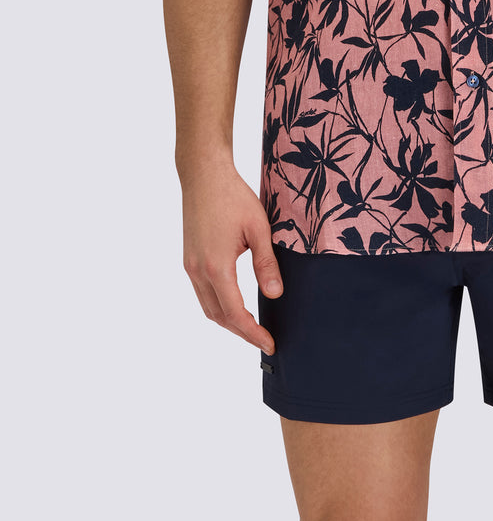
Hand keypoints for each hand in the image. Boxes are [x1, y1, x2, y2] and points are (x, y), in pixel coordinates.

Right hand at [180, 156, 282, 353]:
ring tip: (252, 327)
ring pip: (208, 307)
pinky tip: (234, 304)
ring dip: (228, 321)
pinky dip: (218, 306)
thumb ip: (266, 263)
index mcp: (216, 267)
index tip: (270, 344)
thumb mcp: (258, 228)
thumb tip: (275, 294)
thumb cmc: (234, 197)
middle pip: (218, 316)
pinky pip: (202, 293)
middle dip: (241, 332)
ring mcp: (190, 266)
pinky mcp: (189, 259)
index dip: (253, 332)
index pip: (235, 313)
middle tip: (265, 340)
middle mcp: (198, 271)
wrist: (204, 176)